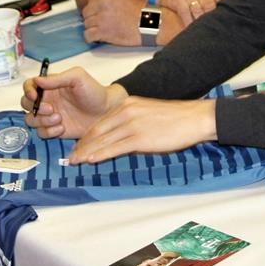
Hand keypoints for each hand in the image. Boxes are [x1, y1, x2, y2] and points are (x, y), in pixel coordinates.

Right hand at [19, 66, 126, 138]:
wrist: (107, 112)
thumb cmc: (93, 91)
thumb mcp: (77, 77)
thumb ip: (57, 79)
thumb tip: (37, 80)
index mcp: (50, 86)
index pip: (29, 86)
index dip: (28, 91)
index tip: (35, 96)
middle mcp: (47, 100)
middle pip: (25, 104)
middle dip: (35, 108)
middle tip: (52, 109)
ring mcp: (50, 116)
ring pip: (31, 120)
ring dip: (41, 121)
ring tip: (59, 118)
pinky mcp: (54, 130)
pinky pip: (41, 133)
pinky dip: (48, 132)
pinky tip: (62, 128)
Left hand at [70, 97, 216, 164]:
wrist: (193, 118)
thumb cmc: (174, 118)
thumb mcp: (147, 113)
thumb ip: (131, 121)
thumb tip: (119, 137)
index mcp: (127, 104)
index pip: (100, 122)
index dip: (87, 136)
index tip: (78, 146)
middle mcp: (126, 111)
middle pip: (97, 130)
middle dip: (82, 145)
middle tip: (71, 156)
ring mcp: (132, 124)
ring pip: (103, 140)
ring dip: (86, 151)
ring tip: (75, 161)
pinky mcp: (140, 137)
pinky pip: (115, 147)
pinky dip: (100, 154)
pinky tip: (91, 159)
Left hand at [81, 0, 142, 45]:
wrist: (151, 24)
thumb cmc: (142, 13)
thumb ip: (108, 2)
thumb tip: (97, 9)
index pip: (91, 3)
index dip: (94, 11)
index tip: (97, 16)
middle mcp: (102, 5)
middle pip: (86, 14)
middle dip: (92, 20)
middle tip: (99, 25)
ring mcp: (101, 18)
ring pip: (86, 25)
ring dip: (92, 29)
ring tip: (101, 32)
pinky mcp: (103, 31)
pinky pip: (87, 35)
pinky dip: (90, 39)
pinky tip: (97, 39)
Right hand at [157, 0, 226, 25]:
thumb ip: (217, 0)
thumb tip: (232, 10)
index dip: (226, 9)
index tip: (230, 21)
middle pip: (210, 6)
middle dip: (213, 18)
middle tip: (218, 30)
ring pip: (199, 11)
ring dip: (202, 23)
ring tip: (207, 33)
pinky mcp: (179, 1)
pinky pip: (186, 14)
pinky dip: (189, 24)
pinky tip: (192, 31)